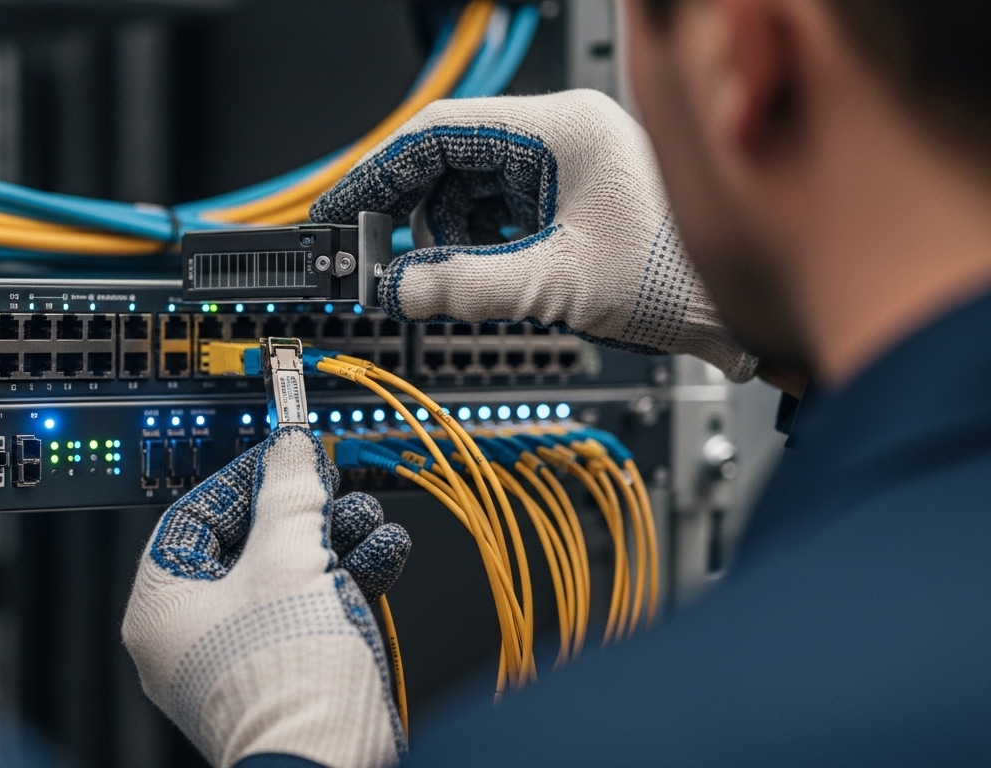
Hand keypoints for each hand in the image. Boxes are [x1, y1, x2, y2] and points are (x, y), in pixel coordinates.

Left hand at [122, 428, 409, 767]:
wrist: (329, 764)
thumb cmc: (285, 683)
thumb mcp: (289, 558)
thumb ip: (289, 493)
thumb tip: (288, 449)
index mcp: (162, 607)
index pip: (195, 516)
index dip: (244, 477)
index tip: (283, 455)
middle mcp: (191, 638)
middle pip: (248, 546)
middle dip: (304, 513)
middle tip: (331, 487)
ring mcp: (238, 661)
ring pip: (286, 578)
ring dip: (335, 541)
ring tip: (369, 520)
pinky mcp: (285, 678)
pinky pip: (309, 613)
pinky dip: (346, 581)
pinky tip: (383, 553)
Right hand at [311, 89, 758, 381]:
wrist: (759, 307)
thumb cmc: (688, 276)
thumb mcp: (562, 284)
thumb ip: (470, 286)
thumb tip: (401, 287)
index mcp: (560, 129)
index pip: (437, 130)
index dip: (378, 173)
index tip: (343, 211)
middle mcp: (563, 136)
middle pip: (451, 160)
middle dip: (416, 214)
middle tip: (385, 263)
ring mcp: (570, 167)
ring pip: (475, 191)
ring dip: (452, 239)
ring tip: (458, 282)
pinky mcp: (576, 199)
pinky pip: (505, 214)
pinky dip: (485, 248)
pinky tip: (493, 280)